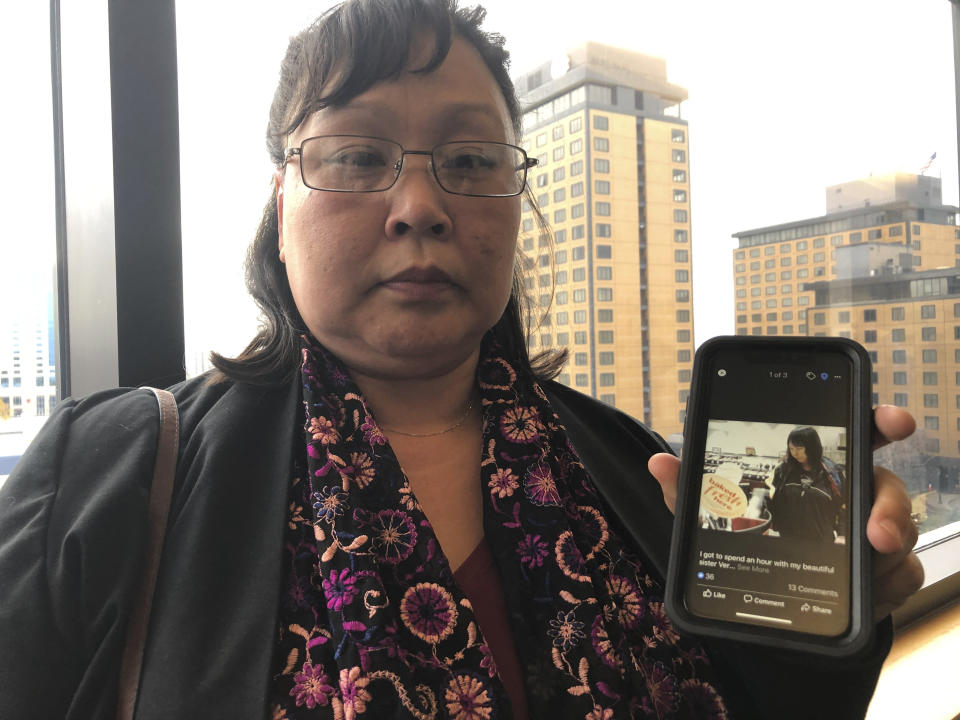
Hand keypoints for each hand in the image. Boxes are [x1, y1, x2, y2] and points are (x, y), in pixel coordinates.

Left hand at [648, 405, 923, 621]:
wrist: (770, 600)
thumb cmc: (746, 540)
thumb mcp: (709, 515)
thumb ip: (689, 489)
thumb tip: (659, 463)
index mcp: (815, 471)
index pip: (855, 436)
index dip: (880, 422)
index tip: (894, 421)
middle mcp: (850, 496)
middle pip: (887, 487)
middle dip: (889, 505)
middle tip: (875, 530)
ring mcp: (869, 535)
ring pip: (899, 531)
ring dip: (891, 545)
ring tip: (871, 556)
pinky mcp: (881, 575)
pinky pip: (903, 575)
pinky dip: (889, 584)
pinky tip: (871, 591)